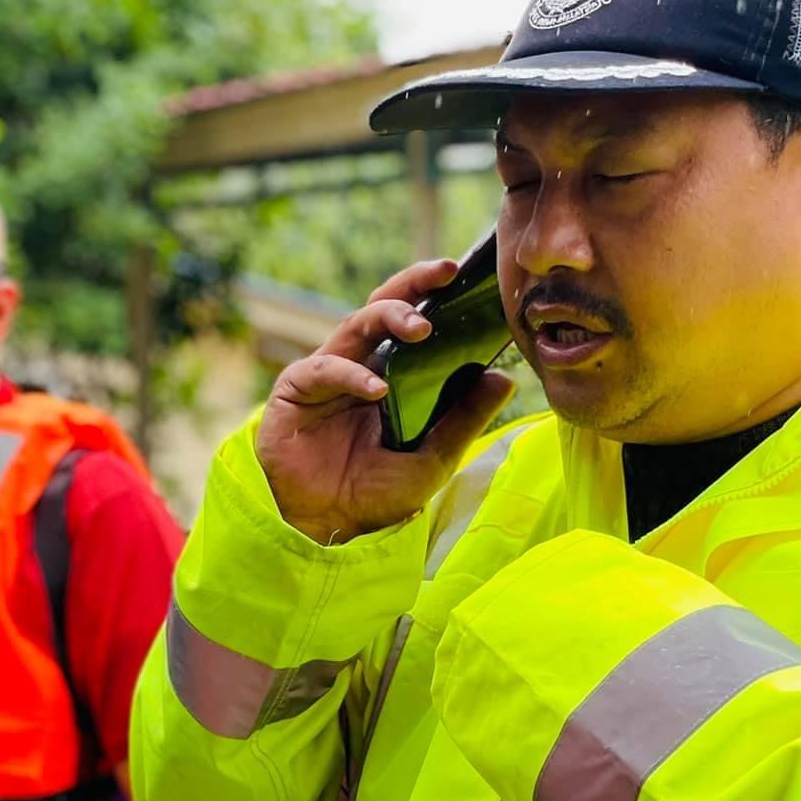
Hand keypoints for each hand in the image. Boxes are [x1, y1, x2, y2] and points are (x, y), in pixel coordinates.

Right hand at [258, 259, 514, 544]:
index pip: (412, 320)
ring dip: (388, 317)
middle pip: (382, 306)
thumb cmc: (376, 493)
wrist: (327, 527)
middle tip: (445, 274)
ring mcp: (325, 375)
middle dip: (413, 284)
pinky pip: (324, 369)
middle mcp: (358, 365)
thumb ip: (464, 420)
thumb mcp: (433, 458)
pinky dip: (351, 375)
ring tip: (421, 329)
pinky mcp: (295, 391)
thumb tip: (504, 378)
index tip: (467, 276)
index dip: (434, 295)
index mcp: (390, 374)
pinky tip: (377, 389)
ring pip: (354, 324)